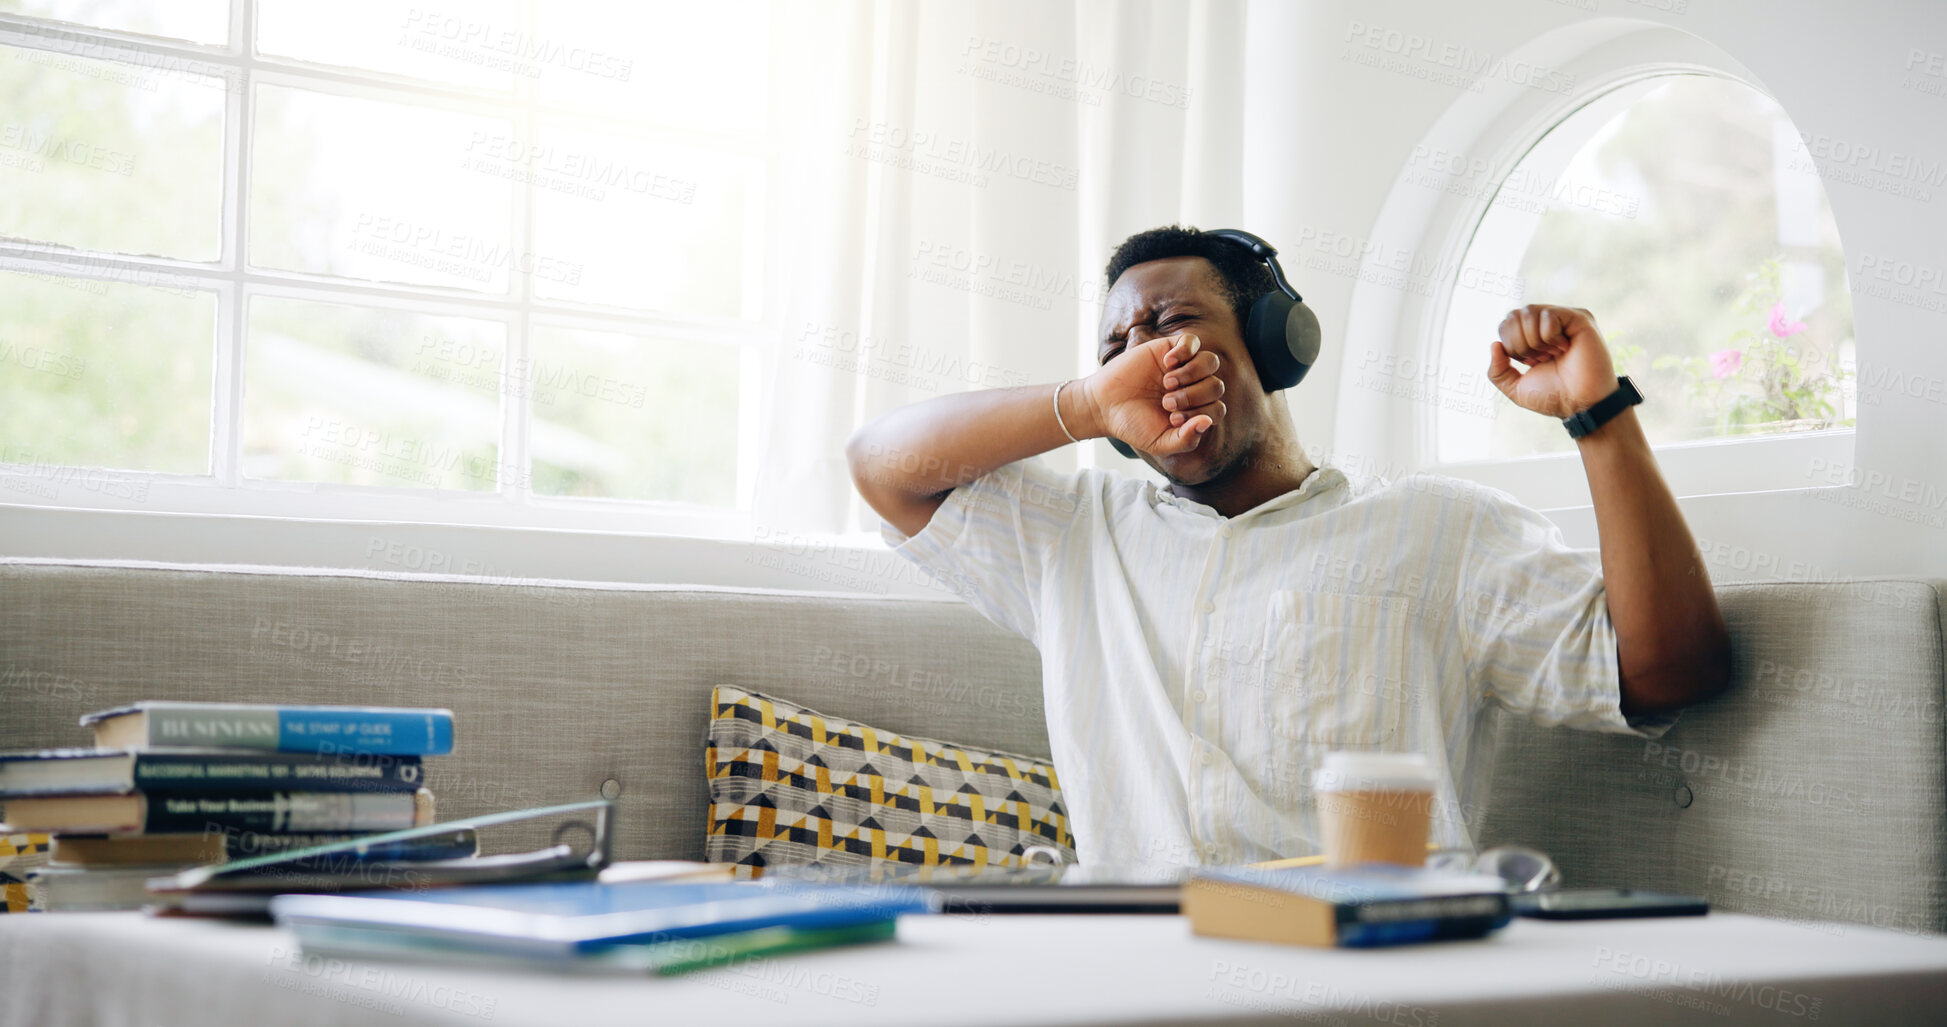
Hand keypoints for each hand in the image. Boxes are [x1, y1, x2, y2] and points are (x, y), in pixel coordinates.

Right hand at [1080, 333, 1224, 455]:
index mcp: (1196, 410)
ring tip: (1167, 382)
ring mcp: (1183, 366)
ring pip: (1210, 362)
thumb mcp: (1160, 443)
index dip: (1200, 413)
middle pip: (1216, 385)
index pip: (1216, 409)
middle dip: (1193, 396)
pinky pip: (1192, 341)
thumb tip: (1207, 421)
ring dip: (1191, 373)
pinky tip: (1167, 363)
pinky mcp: (1169, 349)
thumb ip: (1186, 439)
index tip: (1172, 419)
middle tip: (1167, 402)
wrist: (1104, 406)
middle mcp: (1194, 387)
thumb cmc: (1133, 426)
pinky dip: (1185, 351)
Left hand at [1487, 304, 1618, 419]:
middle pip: (1513, 315)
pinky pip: (1548, 315)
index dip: (1511, 346)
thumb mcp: (1515, 388)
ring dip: (1534, 340)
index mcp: (1532, 336)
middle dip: (1520, 343)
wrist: (1579, 404)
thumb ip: (1498, 371)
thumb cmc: (1553, 397)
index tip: (1531, 363)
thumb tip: (1495, 344)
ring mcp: (1563, 319)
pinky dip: (1550, 336)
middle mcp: (1546, 324)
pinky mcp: (1578, 318)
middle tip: (1540, 359)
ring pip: (1529, 312)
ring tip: (1553, 354)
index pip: (1506, 324)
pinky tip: (1565, 348)